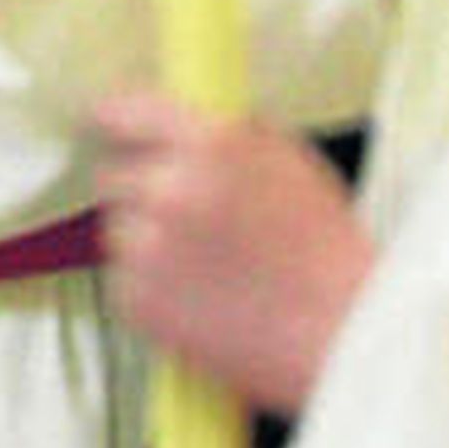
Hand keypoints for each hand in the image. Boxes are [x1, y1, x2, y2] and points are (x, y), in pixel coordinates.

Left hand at [93, 89, 372, 413]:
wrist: (343, 335)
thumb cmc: (325, 249)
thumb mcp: (287, 158)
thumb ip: (225, 134)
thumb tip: (176, 122)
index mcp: (210, 145)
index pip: (126, 112)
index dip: (114, 120)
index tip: (106, 124)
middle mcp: (170, 191)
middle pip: (111, 175)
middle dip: (137, 187)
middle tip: (174, 210)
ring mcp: (149, 250)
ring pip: (115, 229)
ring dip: (141, 237)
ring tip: (197, 261)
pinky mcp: (138, 304)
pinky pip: (122, 280)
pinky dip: (146, 285)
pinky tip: (196, 294)